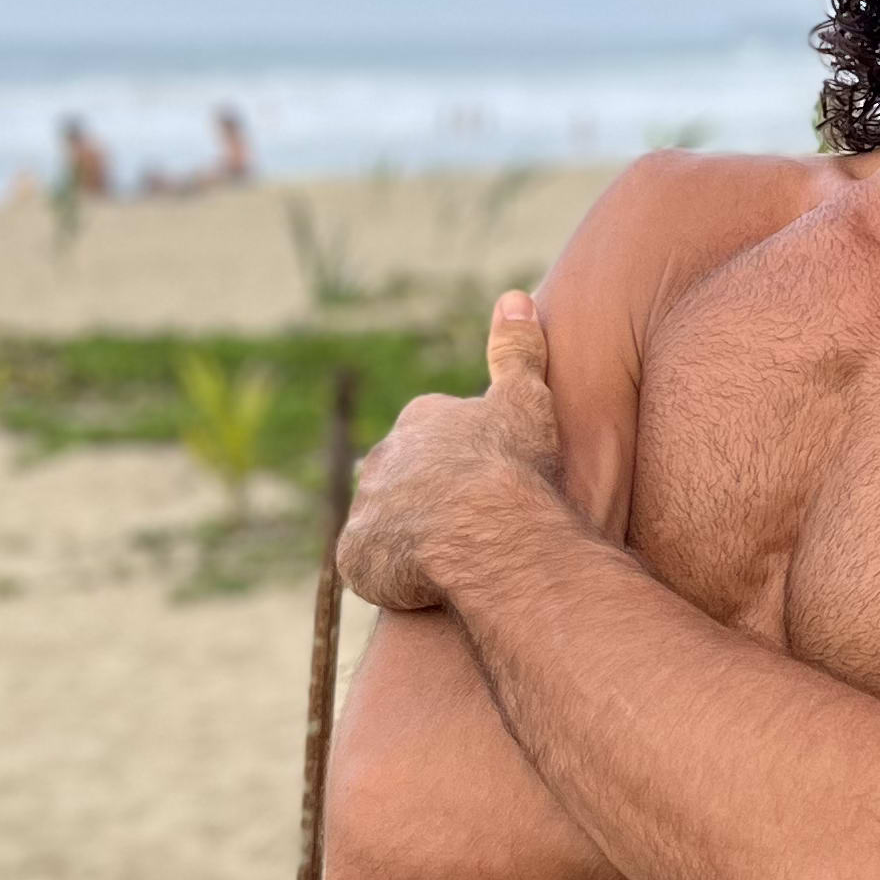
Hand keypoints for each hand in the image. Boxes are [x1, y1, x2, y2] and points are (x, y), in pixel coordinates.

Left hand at [338, 292, 565, 615]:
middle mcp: (381, 458)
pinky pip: (368, 567)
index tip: (486, 477)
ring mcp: (365, 508)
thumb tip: (514, 295)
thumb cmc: (510, 464)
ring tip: (451, 557)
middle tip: (468, 521)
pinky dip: (390, 574)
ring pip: (382, 522)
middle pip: (399, 477)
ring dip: (407, 536)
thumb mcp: (525, 398)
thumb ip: (517, 349)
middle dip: (425, 496)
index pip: (430, 435)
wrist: (483, 528)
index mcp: (420, 420)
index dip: (458, 457)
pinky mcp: (354, 556)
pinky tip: (425, 584)